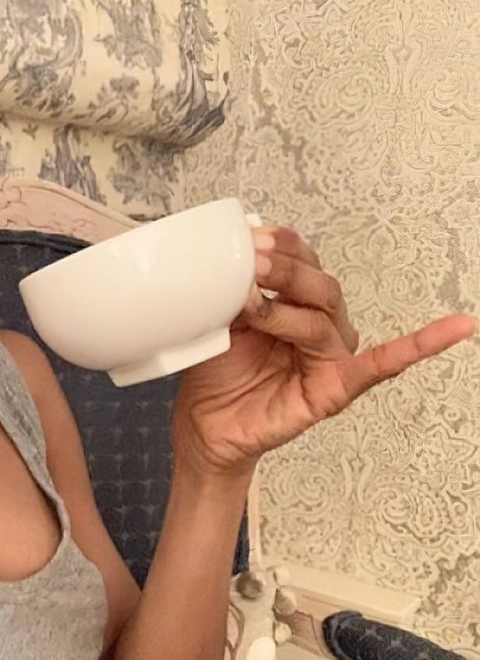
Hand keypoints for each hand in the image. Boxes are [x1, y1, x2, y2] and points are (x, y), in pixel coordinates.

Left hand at [172, 226, 476, 478]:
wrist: (204, 424)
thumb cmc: (217, 371)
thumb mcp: (217, 320)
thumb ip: (229, 290)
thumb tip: (229, 256)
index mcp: (296, 302)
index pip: (303, 261)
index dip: (284, 245)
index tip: (255, 236)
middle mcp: (320, 324)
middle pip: (317, 286)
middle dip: (284, 271)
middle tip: (253, 263)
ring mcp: (331, 356)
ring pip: (321, 319)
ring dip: (284, 310)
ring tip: (250, 306)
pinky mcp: (337, 388)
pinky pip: (382, 366)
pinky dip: (420, 346)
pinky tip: (456, 328)